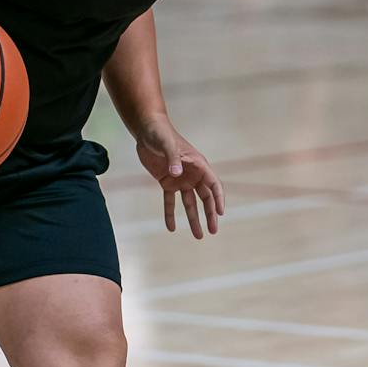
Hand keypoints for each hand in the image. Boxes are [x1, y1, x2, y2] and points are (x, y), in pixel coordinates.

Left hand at [135, 120, 225, 239]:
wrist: (147, 130)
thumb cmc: (161, 134)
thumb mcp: (167, 144)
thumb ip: (173, 159)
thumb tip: (176, 174)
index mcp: (199, 165)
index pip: (213, 185)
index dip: (218, 199)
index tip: (220, 213)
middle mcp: (192, 174)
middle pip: (205, 198)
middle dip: (210, 214)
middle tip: (213, 231)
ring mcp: (180, 179)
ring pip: (190, 203)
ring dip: (194, 219)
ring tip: (198, 235)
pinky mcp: (167, 182)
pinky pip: (171, 201)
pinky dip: (170, 214)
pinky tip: (171, 228)